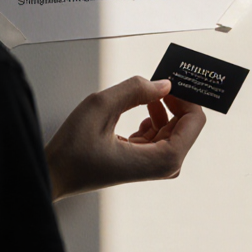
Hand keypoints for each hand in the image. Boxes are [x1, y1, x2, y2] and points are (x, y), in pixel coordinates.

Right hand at [44, 76, 205, 200]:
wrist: (56, 174)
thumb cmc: (73, 149)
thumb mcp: (100, 107)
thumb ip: (134, 89)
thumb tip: (163, 84)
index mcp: (162, 159)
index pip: (195, 121)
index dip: (186, 96)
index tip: (173, 78)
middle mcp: (163, 166)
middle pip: (186, 124)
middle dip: (175, 100)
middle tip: (160, 77)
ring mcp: (154, 166)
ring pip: (173, 128)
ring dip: (162, 107)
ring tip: (144, 91)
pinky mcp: (144, 161)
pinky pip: (159, 134)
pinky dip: (153, 118)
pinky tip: (139, 108)